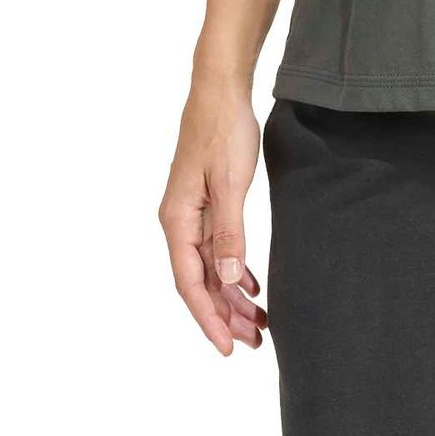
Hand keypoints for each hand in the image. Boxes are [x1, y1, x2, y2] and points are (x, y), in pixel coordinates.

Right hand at [159, 77, 267, 354]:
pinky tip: (251, 285)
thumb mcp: (230, 183)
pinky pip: (217, 247)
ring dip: (231, 295)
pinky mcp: (207, 201)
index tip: (227, 347)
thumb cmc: (223, 129)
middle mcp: (179, 221)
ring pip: (210, 267)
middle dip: (225, 314)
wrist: (221, 88)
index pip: (190, 283)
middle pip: (200, 281)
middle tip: (253, 341)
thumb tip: (229, 281)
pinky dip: (234, 268)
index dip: (208, 318)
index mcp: (177, 220)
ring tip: (257, 322)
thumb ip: (229, 233)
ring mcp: (192, 212)